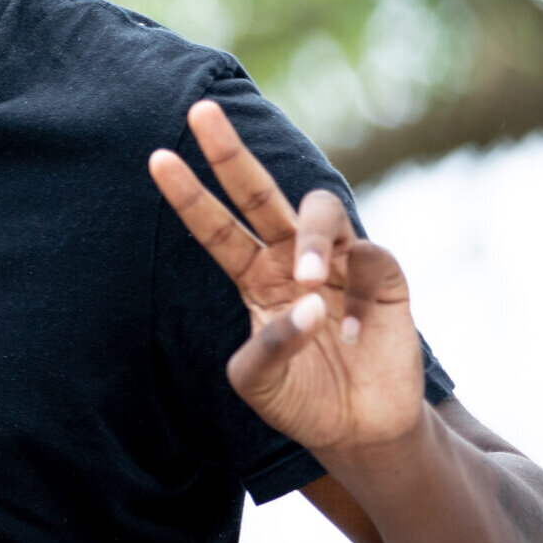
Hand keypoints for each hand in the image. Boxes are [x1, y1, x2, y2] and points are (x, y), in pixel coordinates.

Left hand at [147, 100, 426, 461]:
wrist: (357, 430)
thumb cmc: (299, 399)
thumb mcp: (257, 382)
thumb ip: (266, 347)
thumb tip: (307, 302)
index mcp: (254, 276)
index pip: (215, 227)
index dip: (188, 195)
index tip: (157, 158)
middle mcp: (293, 257)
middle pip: (259, 192)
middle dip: (230, 154)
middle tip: (200, 112)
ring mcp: (341, 262)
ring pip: (321, 212)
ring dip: (313, 240)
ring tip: (310, 282)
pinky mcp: (385, 278)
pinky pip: (372, 261)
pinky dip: (358, 298)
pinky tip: (351, 337)